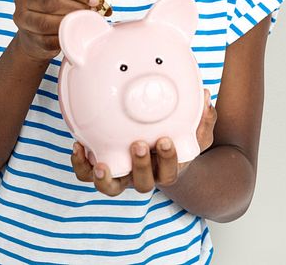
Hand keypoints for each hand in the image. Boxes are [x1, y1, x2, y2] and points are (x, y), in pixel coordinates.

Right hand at [12, 0, 104, 62]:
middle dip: (76, 9)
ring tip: (85, 24)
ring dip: (70, 24)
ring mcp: (22, 18)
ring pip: (46, 23)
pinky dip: (63, 39)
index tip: (94, 0)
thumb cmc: (57, 7)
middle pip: (51, 2)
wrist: (37, 33)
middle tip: (92, 14)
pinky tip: (75, 36)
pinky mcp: (27, 37)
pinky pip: (47, 40)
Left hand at [70, 89, 217, 195]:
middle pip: (143, 183)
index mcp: (166, 170)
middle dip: (141, 166)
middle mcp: (144, 176)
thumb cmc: (176, 138)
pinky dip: (81, 165)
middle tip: (139, 144)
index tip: (165, 140)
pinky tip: (79, 147)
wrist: (156, 151)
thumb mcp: (192, 131)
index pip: (170, 172)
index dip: (168, 160)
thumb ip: (202, 117)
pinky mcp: (102, 169)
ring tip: (100, 164)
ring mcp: (122, 176)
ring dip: (106, 179)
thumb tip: (206, 96)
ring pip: (111, 188)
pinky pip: (86, 175)